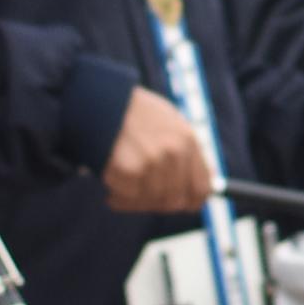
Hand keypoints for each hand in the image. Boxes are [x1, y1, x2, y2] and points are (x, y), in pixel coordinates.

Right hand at [102, 87, 217, 214]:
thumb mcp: (168, 121)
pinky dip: (118, 198)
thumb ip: (186, 152)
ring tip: (121, 187)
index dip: (189, 202)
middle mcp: (175, 152)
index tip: (177, 204)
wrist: (98, 100)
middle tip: (140, 197)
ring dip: (134, 201)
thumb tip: (205, 185)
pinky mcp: (130, 170)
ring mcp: (153, 162)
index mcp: (188, 140)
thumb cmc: (131, 112)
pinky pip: (128, 198)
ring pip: (150, 201)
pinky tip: (111, 188)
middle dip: (156, 203)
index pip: (202, 189)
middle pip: (175, 200)